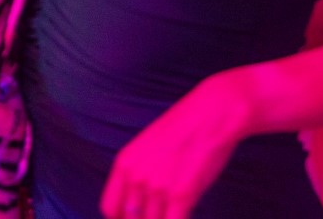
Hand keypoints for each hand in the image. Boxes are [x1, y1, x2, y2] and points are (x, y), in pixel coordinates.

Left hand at [101, 73, 255, 218]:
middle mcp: (136, 177)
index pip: (110, 209)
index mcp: (125, 164)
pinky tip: (185, 215)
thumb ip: (139, 174)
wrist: (211, 114)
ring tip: (177, 210)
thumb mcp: (148, 148)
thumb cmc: (185, 131)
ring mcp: (157, 187)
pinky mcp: (181, 194)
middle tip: (163, 213)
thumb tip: (137, 205)